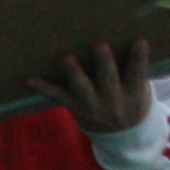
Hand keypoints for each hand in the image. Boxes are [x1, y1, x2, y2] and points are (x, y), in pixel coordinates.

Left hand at [32, 38, 154, 134]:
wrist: (122, 135)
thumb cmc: (131, 98)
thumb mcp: (141, 88)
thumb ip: (134, 68)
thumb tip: (131, 33)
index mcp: (133, 94)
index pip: (138, 73)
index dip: (139, 57)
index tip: (140, 40)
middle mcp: (113, 101)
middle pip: (108, 80)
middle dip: (103, 62)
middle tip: (99, 44)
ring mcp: (92, 105)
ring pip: (82, 88)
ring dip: (73, 73)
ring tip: (66, 57)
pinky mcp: (75, 107)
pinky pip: (58, 96)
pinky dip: (43, 87)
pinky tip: (28, 78)